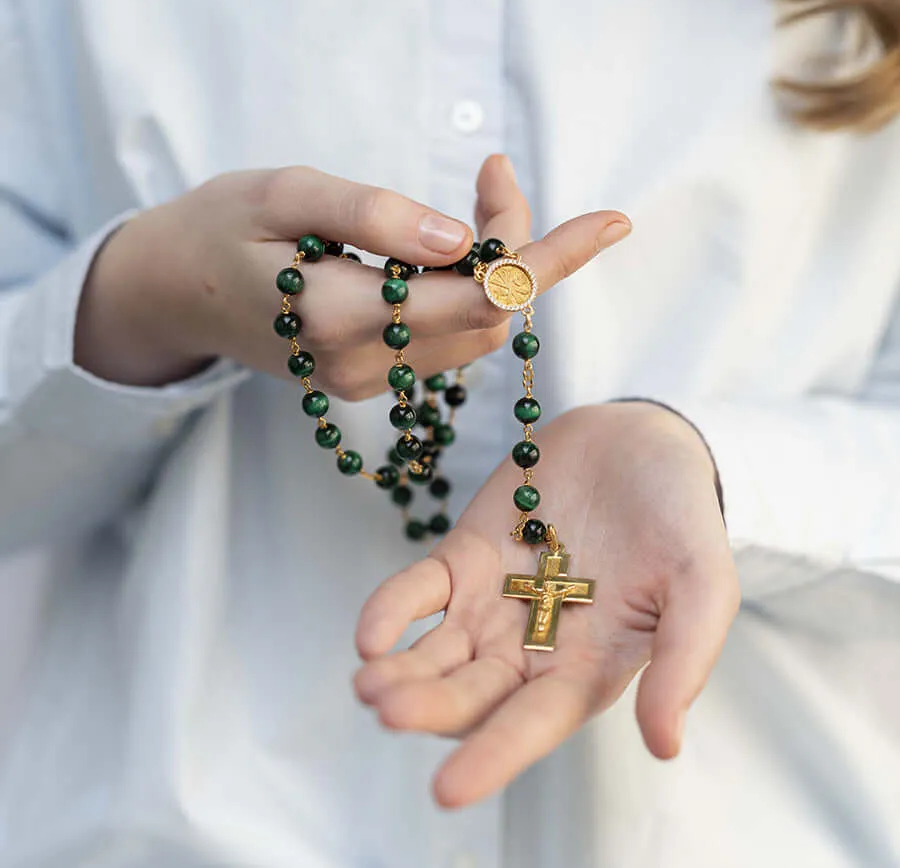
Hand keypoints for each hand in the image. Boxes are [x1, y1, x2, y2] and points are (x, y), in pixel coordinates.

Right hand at [75, 156, 629, 388]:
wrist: (176, 294)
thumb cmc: (219, 230)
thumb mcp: (283, 194)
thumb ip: (372, 217)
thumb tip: (461, 240)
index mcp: (339, 317)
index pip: (477, 296)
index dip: (550, 259)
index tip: (611, 221)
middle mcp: (363, 365)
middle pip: (488, 316)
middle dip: (518, 248)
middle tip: (494, 171)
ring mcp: (368, 381)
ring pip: (474, 331)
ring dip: (496, 267)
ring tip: (478, 195)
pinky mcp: (371, 378)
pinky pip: (447, 338)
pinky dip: (469, 289)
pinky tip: (451, 247)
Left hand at [354, 402, 738, 807]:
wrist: (639, 443)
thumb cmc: (679, 517)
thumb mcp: (703, 583)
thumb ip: (685, 658)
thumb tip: (664, 746)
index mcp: (586, 669)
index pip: (533, 724)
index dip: (493, 756)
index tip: (448, 789)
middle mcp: (530, 648)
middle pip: (471, 694)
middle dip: (430, 708)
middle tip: (390, 711)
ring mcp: (491, 603)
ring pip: (435, 653)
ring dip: (400, 671)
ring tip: (368, 684)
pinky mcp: (464, 557)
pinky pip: (418, 590)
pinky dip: (392, 610)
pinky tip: (370, 634)